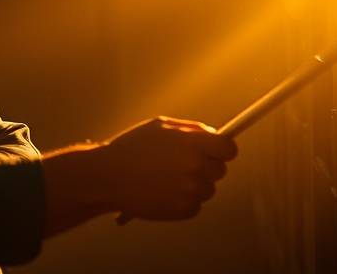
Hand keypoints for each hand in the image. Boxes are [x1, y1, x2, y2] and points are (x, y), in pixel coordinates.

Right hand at [99, 117, 236, 223]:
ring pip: (208, 189)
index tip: (216, 150)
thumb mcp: (161, 126)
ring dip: (195, 184)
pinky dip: (184, 200)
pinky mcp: (183, 210)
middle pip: (220, 170)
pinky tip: (163, 191)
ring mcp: (190, 191)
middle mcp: (195, 167)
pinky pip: (195, 205)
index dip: (223, 149)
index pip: (229, 148)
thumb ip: (191, 130)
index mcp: (192, 143)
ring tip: (168, 178)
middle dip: (207, 166)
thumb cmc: (131, 148)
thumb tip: (214, 135)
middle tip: (185, 164)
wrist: (107, 177)